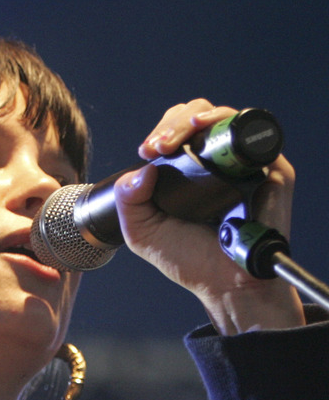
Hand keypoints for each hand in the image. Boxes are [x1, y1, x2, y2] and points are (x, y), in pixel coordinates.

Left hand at [114, 99, 303, 333]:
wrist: (224, 285)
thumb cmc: (189, 259)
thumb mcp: (142, 230)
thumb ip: (129, 200)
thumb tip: (140, 169)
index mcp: (189, 170)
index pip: (177, 129)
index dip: (161, 131)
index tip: (146, 151)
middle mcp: (217, 162)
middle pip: (197, 115)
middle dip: (173, 123)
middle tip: (158, 146)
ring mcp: (244, 165)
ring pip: (224, 117)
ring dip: (195, 118)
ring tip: (173, 139)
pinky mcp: (271, 172)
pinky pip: (254, 138)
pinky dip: (229, 127)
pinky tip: (205, 135)